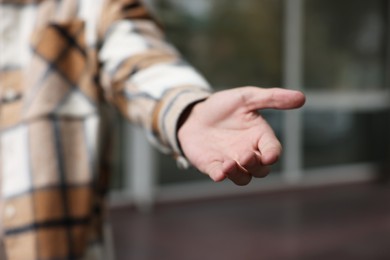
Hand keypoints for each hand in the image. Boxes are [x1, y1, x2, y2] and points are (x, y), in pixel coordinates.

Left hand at [177, 87, 304, 184]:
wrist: (194, 114)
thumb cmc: (223, 106)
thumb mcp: (247, 97)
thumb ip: (272, 98)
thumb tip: (302, 97)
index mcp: (259, 137)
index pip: (273, 149)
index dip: (273, 154)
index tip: (270, 156)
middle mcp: (248, 152)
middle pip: (260, 169)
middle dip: (255, 166)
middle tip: (246, 156)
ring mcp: (231, 161)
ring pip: (243, 178)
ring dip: (239, 174)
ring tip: (230, 164)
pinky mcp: (213, 166)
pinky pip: (220, 176)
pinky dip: (221, 176)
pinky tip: (219, 173)